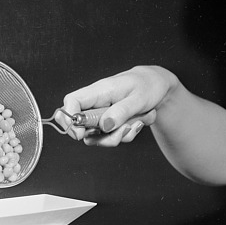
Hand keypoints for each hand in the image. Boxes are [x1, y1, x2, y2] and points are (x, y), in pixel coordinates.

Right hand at [56, 65, 177, 146]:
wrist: (157, 87)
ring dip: (118, 137)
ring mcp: (100, 117)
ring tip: (137, 122)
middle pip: (79, 126)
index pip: (71, 102)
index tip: (79, 134)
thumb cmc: (147, 85)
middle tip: (122, 130)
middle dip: (100, 137)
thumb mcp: (138, 97)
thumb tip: (104, 126)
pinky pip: (111, 138)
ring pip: (97, 137)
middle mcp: (95, 105)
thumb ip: (121, 111)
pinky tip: (138, 123)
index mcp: (98, 91)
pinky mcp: (108, 125)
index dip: (68, 119)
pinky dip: (126, 135)